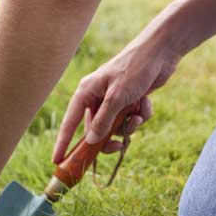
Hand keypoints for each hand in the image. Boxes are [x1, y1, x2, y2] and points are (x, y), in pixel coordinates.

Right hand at [52, 37, 181, 162]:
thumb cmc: (134, 69)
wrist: (159, 54)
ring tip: (138, 117)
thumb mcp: (117, 97)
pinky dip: (140, 115)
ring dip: (129, 126)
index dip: (63, 142)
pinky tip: (145, 103)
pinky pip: (131, 120)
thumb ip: (103, 121)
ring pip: (116, 127)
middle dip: (109, 138)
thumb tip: (90, 142)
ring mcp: (114, 100)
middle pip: (96, 130)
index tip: (56, 161)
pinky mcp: (129, 101)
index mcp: (86, 92)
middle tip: (118, 147)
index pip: (70, 122)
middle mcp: (97, 97)